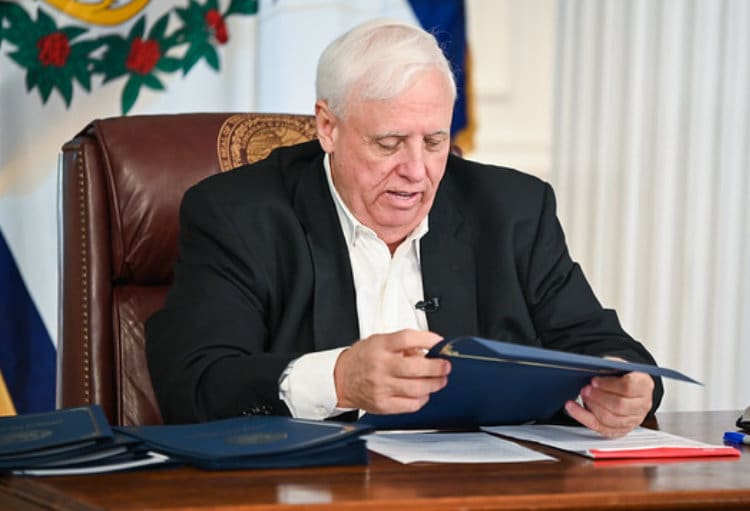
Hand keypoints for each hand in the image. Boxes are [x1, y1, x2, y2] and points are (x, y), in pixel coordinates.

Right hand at [333, 329, 450, 413]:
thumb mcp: (379, 341)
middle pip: (416, 366)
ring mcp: (381, 387)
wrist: (341, 379)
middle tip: (445, 366)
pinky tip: (423, 393)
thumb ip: (403, 344)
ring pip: (417, 388)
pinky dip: (422, 399)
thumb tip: (429, 349)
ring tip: (439, 380)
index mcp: (380, 346)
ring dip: (434, 384)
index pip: (408, 338)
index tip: (439, 343)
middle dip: (438, 367)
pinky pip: (410, 405)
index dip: (428, 339)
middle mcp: (381, 366)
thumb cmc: (362, 359)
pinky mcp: (383, 404)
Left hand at [564, 363, 653, 437]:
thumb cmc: (622, 375)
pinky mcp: (621, 430)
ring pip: (611, 419)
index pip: (629, 387)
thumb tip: (592, 367)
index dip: (609, 384)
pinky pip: (601, 428)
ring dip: (592, 407)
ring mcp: (633, 420)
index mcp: (644, 385)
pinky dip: (584, 418)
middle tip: (585, 389)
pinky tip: (573, 408)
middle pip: (620, 405)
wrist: (628, 387)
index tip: (594, 381)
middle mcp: (642, 404)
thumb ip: (609, 365)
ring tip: (582, 396)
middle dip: (599, 397)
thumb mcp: (618, 364)